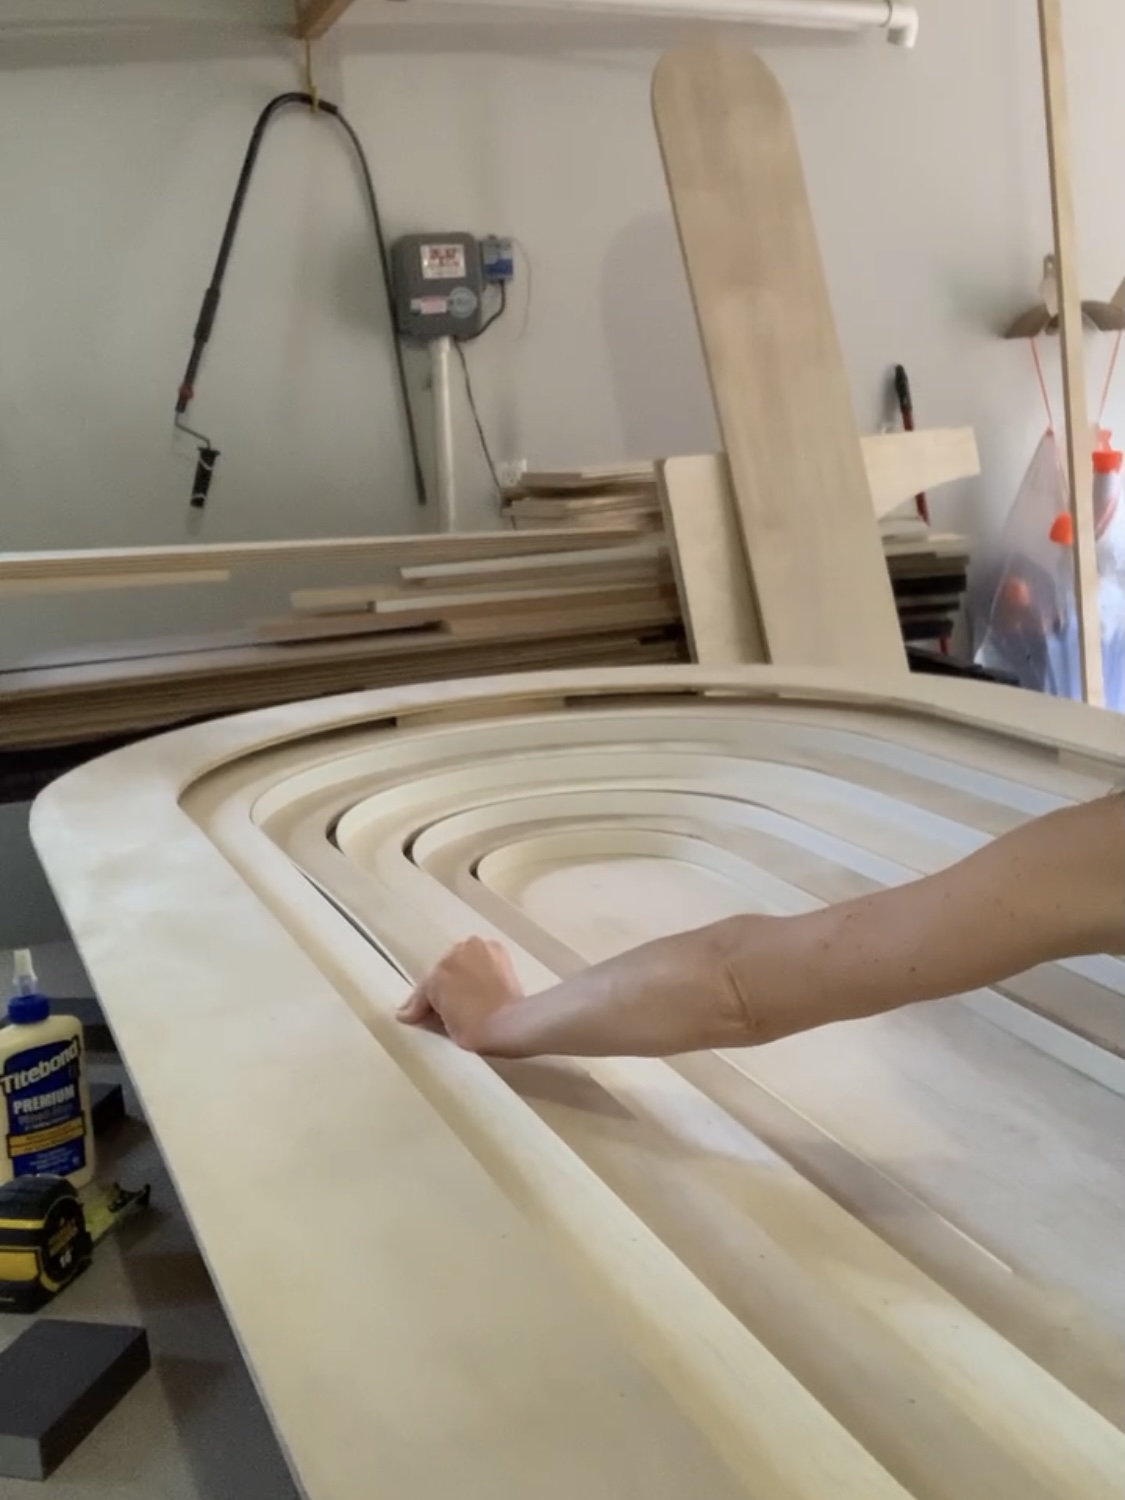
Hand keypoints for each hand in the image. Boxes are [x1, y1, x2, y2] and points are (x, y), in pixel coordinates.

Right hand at [396, 936, 524, 1051]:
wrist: (511, 1023)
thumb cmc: (475, 1030)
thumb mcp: (444, 1026)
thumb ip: (426, 1013)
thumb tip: (406, 1013)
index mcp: (435, 977)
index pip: (423, 991)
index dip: (418, 1006)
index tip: (410, 1015)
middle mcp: (451, 955)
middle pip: (441, 972)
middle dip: (442, 987)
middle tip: (446, 1004)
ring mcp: (474, 948)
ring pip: (460, 961)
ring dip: (460, 972)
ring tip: (466, 992)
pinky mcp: (495, 948)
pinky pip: (479, 956)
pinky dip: (479, 965)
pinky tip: (482, 981)